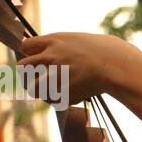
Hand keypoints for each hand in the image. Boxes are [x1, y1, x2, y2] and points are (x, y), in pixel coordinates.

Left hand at [19, 32, 141, 130]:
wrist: (118, 65)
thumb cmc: (104, 51)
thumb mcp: (77, 40)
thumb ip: (58, 46)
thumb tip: (44, 53)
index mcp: (54, 40)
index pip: (25, 46)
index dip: (29, 54)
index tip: (36, 61)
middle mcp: (51, 56)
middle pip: (23, 68)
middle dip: (28, 75)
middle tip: (36, 80)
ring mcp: (56, 74)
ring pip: (34, 88)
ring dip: (42, 91)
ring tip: (55, 91)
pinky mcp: (64, 92)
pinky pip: (54, 100)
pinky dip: (61, 100)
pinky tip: (73, 94)